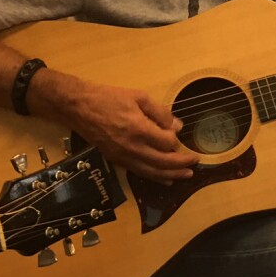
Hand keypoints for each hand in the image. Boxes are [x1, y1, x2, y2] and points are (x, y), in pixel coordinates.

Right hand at [65, 80, 197, 182]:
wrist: (80, 107)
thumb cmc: (109, 98)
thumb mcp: (138, 96)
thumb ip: (160, 112)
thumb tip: (177, 126)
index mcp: (139, 129)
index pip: (167, 142)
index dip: (176, 140)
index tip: (177, 133)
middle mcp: (132, 147)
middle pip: (163, 162)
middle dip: (181, 164)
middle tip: (195, 162)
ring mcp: (123, 156)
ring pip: (152, 172)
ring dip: (171, 175)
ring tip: (186, 175)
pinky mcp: (116, 160)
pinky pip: (139, 172)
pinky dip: (155, 177)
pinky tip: (166, 180)